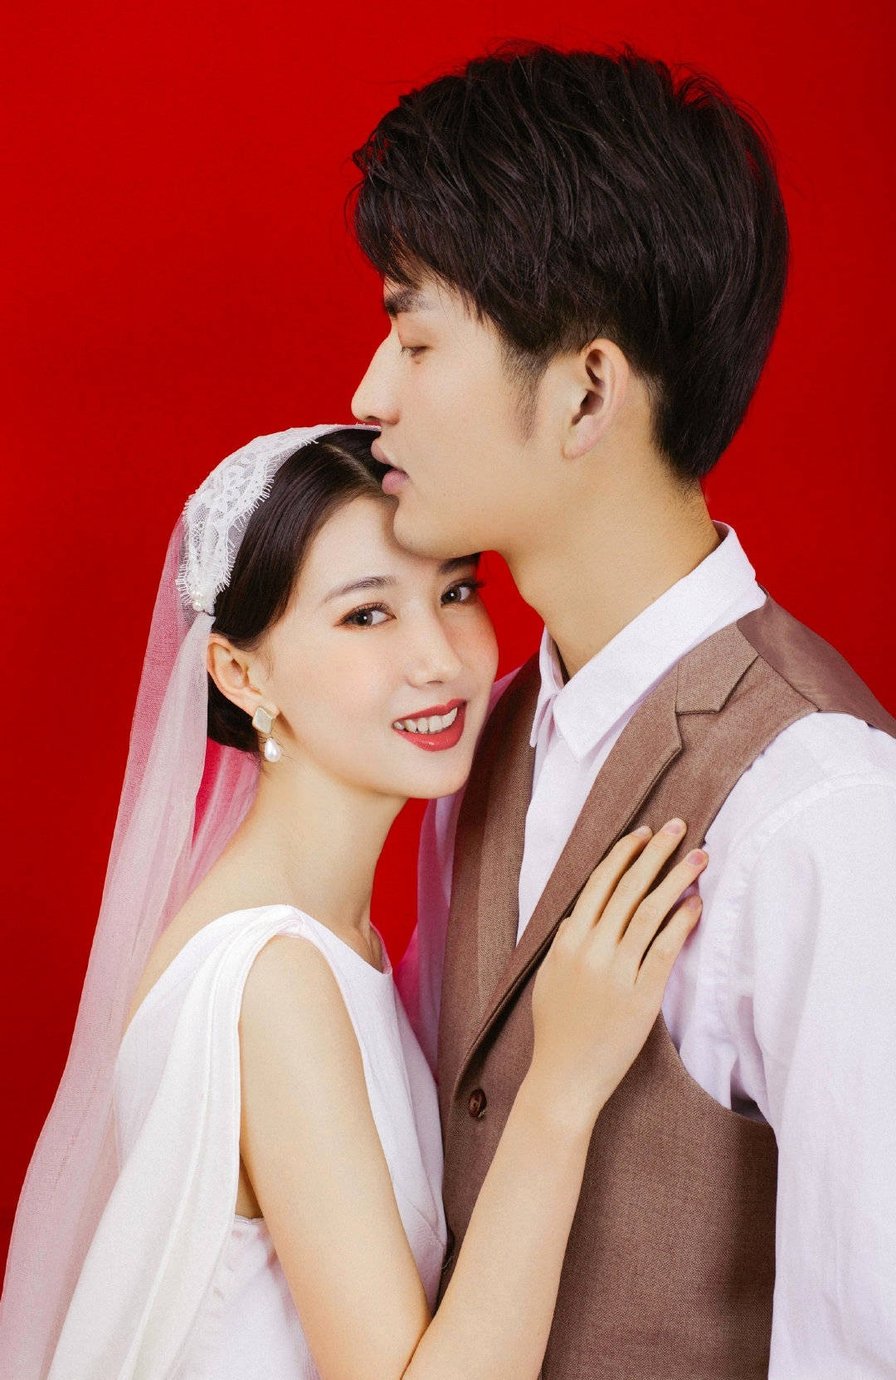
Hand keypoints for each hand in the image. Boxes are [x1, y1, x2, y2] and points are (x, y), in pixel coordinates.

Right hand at [529, 821, 704, 1130]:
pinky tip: (696, 904)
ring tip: (699, 856)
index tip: (642, 833)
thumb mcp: (549, 979)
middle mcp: (590, 950)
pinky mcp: (640, 997)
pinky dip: (681, 923)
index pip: (598, 884)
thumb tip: (578, 916)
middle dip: (654, 852)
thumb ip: (564, 944)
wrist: (564, 1080)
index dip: (622, 855)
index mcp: (566, 942)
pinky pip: (664, 950)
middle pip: (626, 888)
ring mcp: (616, 972)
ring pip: (648, 912)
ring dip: (676, 879)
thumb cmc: (557, 1032)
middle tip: (677, 825)